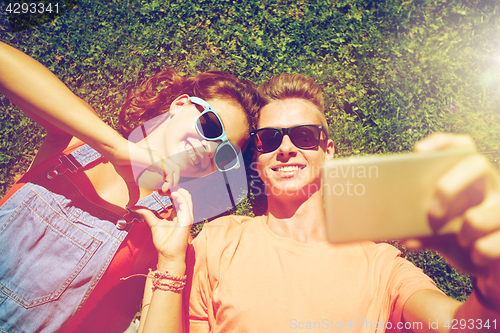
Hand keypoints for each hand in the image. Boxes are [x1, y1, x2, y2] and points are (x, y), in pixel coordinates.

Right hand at [107, 140, 180, 206]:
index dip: (169, 184)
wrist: (117, 153)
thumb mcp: (131, 183)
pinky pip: (169, 171)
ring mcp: (159, 158)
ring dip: (172, 183)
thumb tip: (129, 205)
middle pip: (176, 172)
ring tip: (164, 192)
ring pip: (175, 170)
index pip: (171, 173)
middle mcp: (160, 160)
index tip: (160, 193)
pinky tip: (162, 189)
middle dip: (173, 184)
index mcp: (156, 163)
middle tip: (164, 194)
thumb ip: (134, 193)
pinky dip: (169, 181)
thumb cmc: (122, 164)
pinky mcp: (157, 160)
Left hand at [133, 188, 192, 262]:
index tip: (159, 188)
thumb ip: (147, 214)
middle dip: (174, 188)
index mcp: (177, 214)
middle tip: (163, 184)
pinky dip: (180, 197)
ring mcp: (186, 216)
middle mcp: (183, 214)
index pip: (177, 197)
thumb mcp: (153, 224)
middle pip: (183, 195)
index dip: (170, 191)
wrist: (167, 254)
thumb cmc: (163, 241)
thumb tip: (135, 207)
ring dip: (178, 190)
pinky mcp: (187, 220)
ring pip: (187, 197)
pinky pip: (186, 205)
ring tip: (168, 187)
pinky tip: (172, 194)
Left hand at [408, 133, 499, 306]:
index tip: (419, 150)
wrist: (487, 266)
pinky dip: (479, 253)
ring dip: (466, 231)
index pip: (462, 146)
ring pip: (484, 213)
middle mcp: (492, 185)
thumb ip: (422, 232)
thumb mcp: (439, 234)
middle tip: (432, 212)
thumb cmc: (460, 240)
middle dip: (450, 185)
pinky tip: (477, 256)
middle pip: (477, 164)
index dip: (443, 143)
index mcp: (470, 177)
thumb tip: (405, 237)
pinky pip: (491, 244)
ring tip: (462, 239)